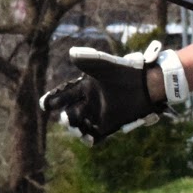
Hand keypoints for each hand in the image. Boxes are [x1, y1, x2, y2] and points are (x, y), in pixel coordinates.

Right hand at [39, 42, 167, 144]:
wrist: (147, 84)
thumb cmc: (126, 71)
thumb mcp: (106, 64)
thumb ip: (89, 59)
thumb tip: (72, 52)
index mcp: (84, 87)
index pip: (63, 95)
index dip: (53, 99)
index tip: (45, 104)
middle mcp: (89, 101)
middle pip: (69, 113)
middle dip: (65, 118)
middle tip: (66, 118)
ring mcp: (99, 114)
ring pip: (80, 125)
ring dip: (76, 129)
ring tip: (77, 131)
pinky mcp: (111, 124)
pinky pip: (96, 135)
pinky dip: (90, 139)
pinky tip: (89, 140)